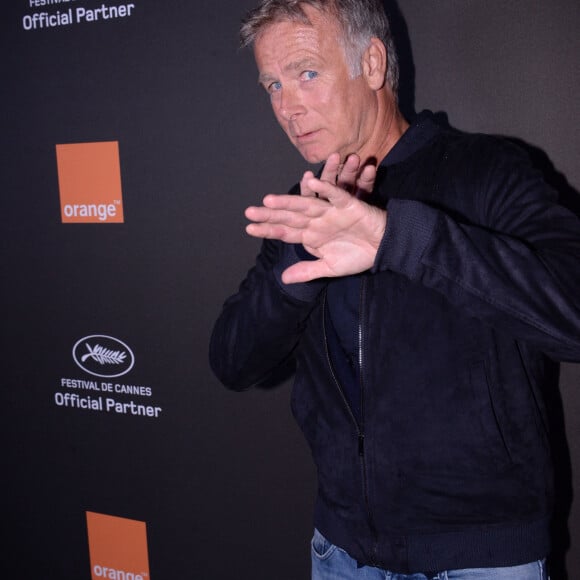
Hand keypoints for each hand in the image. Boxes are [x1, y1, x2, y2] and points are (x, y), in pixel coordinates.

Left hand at [245, 153, 386, 283]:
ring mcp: (330, 212)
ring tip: (270, 200)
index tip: (249, 228)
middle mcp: (317, 221)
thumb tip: (284, 278)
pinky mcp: (349, 205)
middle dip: (270, 213)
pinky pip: (336, 195)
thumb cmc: (357, 256)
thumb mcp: (330, 267)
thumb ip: (308, 271)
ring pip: (307, 204)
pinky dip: (325, 190)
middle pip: (290, 215)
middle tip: (250, 211)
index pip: (285, 231)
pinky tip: (310, 183)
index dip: (268, 229)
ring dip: (289, 201)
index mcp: (310, 234)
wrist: (383, 249)